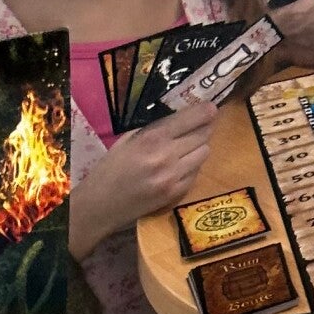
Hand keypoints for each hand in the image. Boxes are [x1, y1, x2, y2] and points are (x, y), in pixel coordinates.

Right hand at [69, 103, 218, 255]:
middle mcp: (167, 156)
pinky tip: (180, 168)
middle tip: (201, 127)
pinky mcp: (175, 194)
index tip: (212, 108)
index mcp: (152, 138)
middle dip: (203, 129)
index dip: (206, 112)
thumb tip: (180, 121)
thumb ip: (154, 131)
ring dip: (199, 148)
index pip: (190, 119)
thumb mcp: (128, 140)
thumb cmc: (110, 169)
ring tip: (188, 148)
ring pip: (203, 154)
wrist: (101, 205)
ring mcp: (173, 177)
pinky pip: (196, 174)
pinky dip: (192, 168)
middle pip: (202, 136)